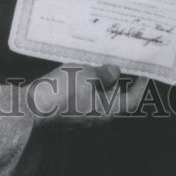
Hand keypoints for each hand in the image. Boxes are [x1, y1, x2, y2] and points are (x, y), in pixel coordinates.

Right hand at [27, 63, 147, 126]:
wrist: (31, 107)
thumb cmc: (63, 91)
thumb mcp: (87, 74)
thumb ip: (104, 73)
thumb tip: (114, 72)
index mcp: (107, 111)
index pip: (132, 99)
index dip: (141, 85)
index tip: (145, 72)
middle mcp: (96, 117)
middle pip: (113, 97)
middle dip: (115, 79)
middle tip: (116, 59)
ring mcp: (80, 115)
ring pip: (95, 95)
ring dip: (97, 79)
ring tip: (94, 60)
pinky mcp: (66, 111)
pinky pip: (81, 96)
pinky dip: (83, 83)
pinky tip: (76, 69)